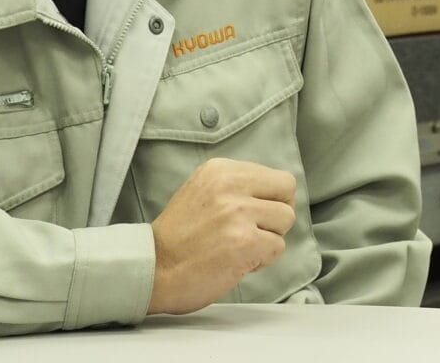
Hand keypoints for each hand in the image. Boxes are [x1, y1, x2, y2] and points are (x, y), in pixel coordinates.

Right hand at [147, 158, 297, 314]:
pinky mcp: (245, 242)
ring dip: (269, 238)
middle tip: (255, 231)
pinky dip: (262, 260)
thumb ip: (236, 187)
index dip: (270, 199)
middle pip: (287, 191)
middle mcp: (230, 185)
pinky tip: (237, 261)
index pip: (276, 176)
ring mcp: (238, 213)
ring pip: (286, 220)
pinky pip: (277, 247)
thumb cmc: (178, 238)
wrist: (152, 270)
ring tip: (240, 247)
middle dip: (277, 214)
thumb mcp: (202, 192)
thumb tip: (274, 193)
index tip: (252, 215)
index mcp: (220, 170)